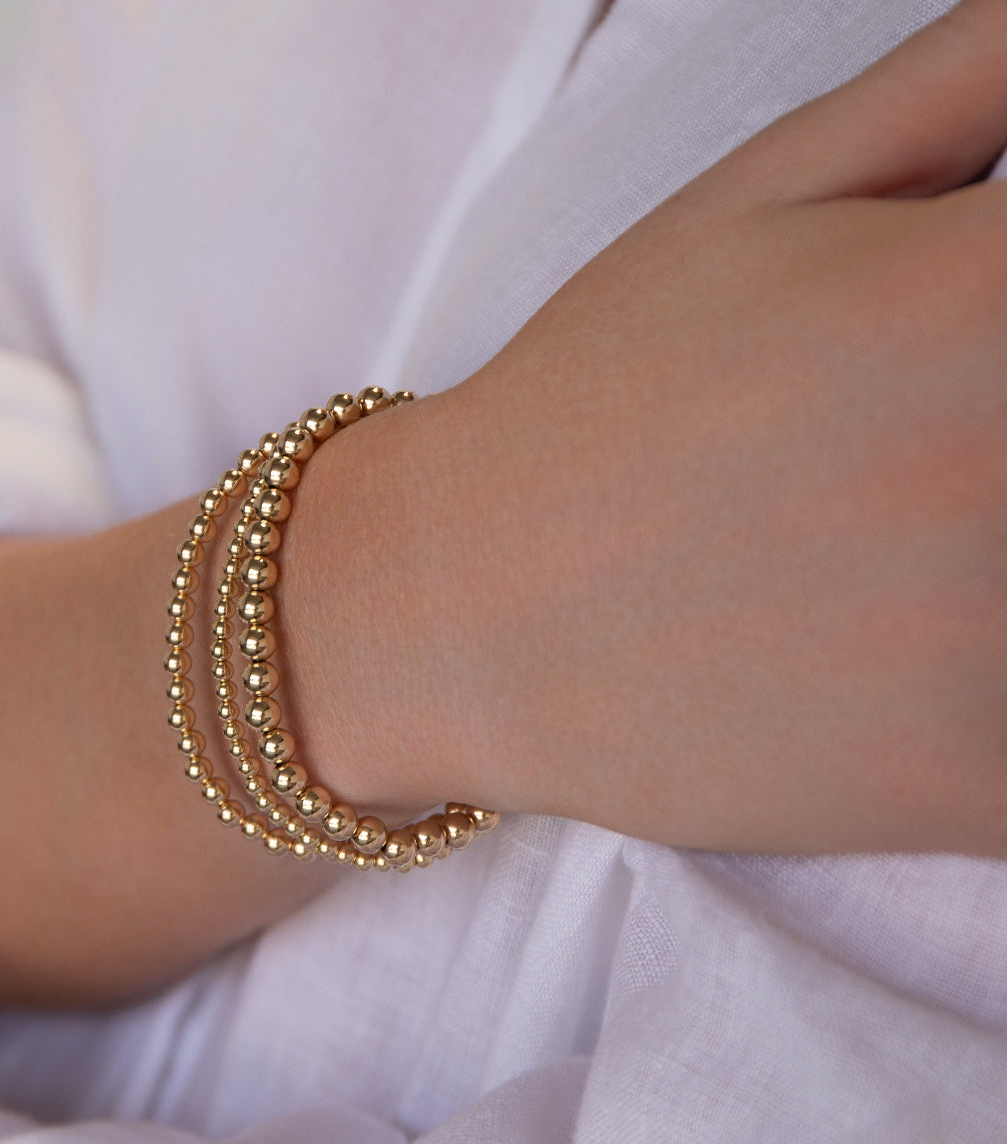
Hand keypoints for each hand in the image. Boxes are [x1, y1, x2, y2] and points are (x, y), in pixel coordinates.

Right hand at [283, 0, 1006, 856]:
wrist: (464, 611)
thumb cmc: (602, 400)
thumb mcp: (763, 196)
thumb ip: (966, 79)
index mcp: (991, 295)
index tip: (983, 366)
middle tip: (925, 465)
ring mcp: (1005, 647)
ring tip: (901, 544)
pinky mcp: (975, 790)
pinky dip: (1004, 704)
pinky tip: (920, 658)